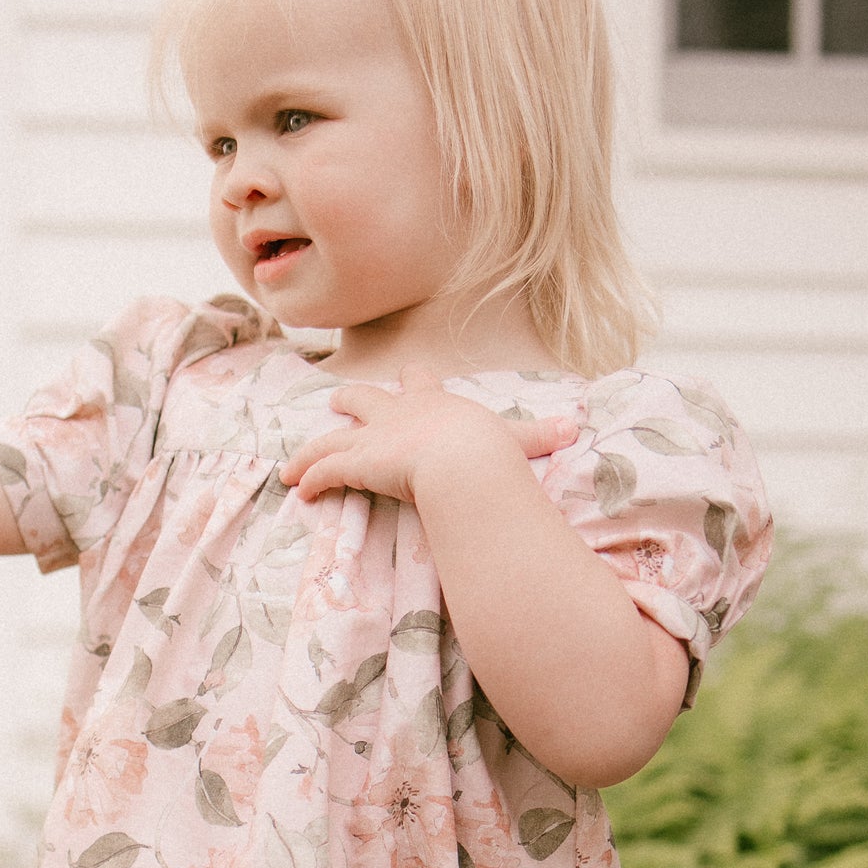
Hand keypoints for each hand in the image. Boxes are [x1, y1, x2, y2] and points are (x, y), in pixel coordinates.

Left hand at [279, 373, 579, 508]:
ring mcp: (373, 437)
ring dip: (310, 452)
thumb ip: (540, 435)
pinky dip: (309, 479)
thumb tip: (576, 426)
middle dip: (350, 401)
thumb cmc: (490, 451)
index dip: (412, 381)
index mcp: (434, 403)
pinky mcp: (357, 462)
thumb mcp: (517, 439)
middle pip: (364, 399)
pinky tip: (298, 490)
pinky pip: (325, 470)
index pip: (419, 381)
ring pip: (331, 439)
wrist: (464, 460)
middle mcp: (398, 413)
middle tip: (338, 402)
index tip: (406, 377)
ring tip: (292, 465)